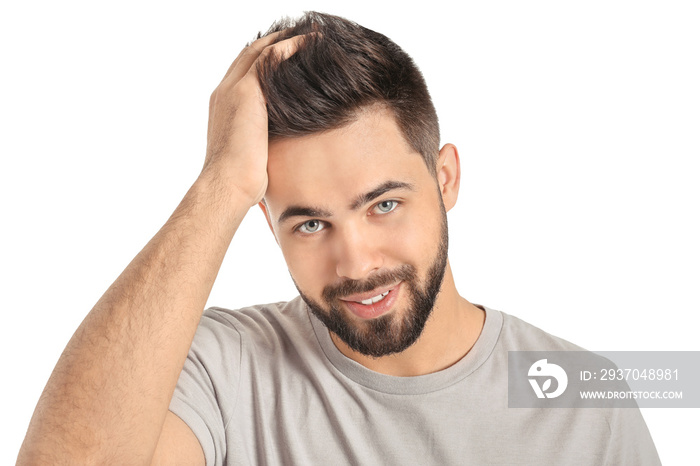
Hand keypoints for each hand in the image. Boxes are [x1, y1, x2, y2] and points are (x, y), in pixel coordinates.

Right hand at [201, 31, 305, 205]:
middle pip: (250, 53)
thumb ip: (261, 140)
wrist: (226, 186)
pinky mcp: (246, 91)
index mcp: (224, 106)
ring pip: (261, 49)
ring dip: (287, 37)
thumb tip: (280, 148)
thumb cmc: (240, 181)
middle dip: (275, 41)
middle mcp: (225, 92)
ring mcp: (233, 89)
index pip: (244, 71)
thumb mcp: (252, 154)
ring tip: (312, 32)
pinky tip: (312, 42)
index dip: (265, 59)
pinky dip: (292, 45)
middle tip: (302, 33)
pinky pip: (270, 57)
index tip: (287, 54)